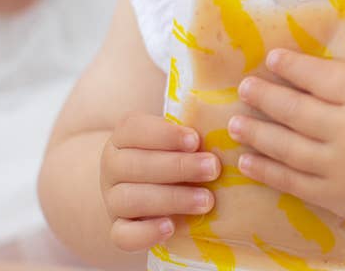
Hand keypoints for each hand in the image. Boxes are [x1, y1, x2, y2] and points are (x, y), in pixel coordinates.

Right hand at [100, 113, 220, 251]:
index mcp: (124, 136)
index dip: (164, 134)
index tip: (195, 139)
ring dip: (170, 199)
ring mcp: (113, 199)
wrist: (145, 188)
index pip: (134, 129)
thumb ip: (194, 126)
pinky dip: (145, 233)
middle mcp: (113, 166)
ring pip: (128, 200)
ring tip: (206, 200)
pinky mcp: (119, 228)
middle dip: (177, 167)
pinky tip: (170, 227)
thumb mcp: (179, 135)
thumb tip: (231, 108)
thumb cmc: (174, 153)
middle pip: (134, 165)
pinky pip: (122, 235)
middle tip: (213, 168)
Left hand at [228, 49, 344, 235]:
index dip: (292, 67)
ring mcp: (340, 168)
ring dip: (257, 133)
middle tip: (244, 86)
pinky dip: (267, 170)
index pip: (320, 77)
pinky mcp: (336, 198)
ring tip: (234, 122)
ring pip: (286, 147)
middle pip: (296, 111)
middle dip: (265, 97)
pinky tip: (249, 160)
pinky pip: (293, 182)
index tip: (271, 57)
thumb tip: (314, 79)